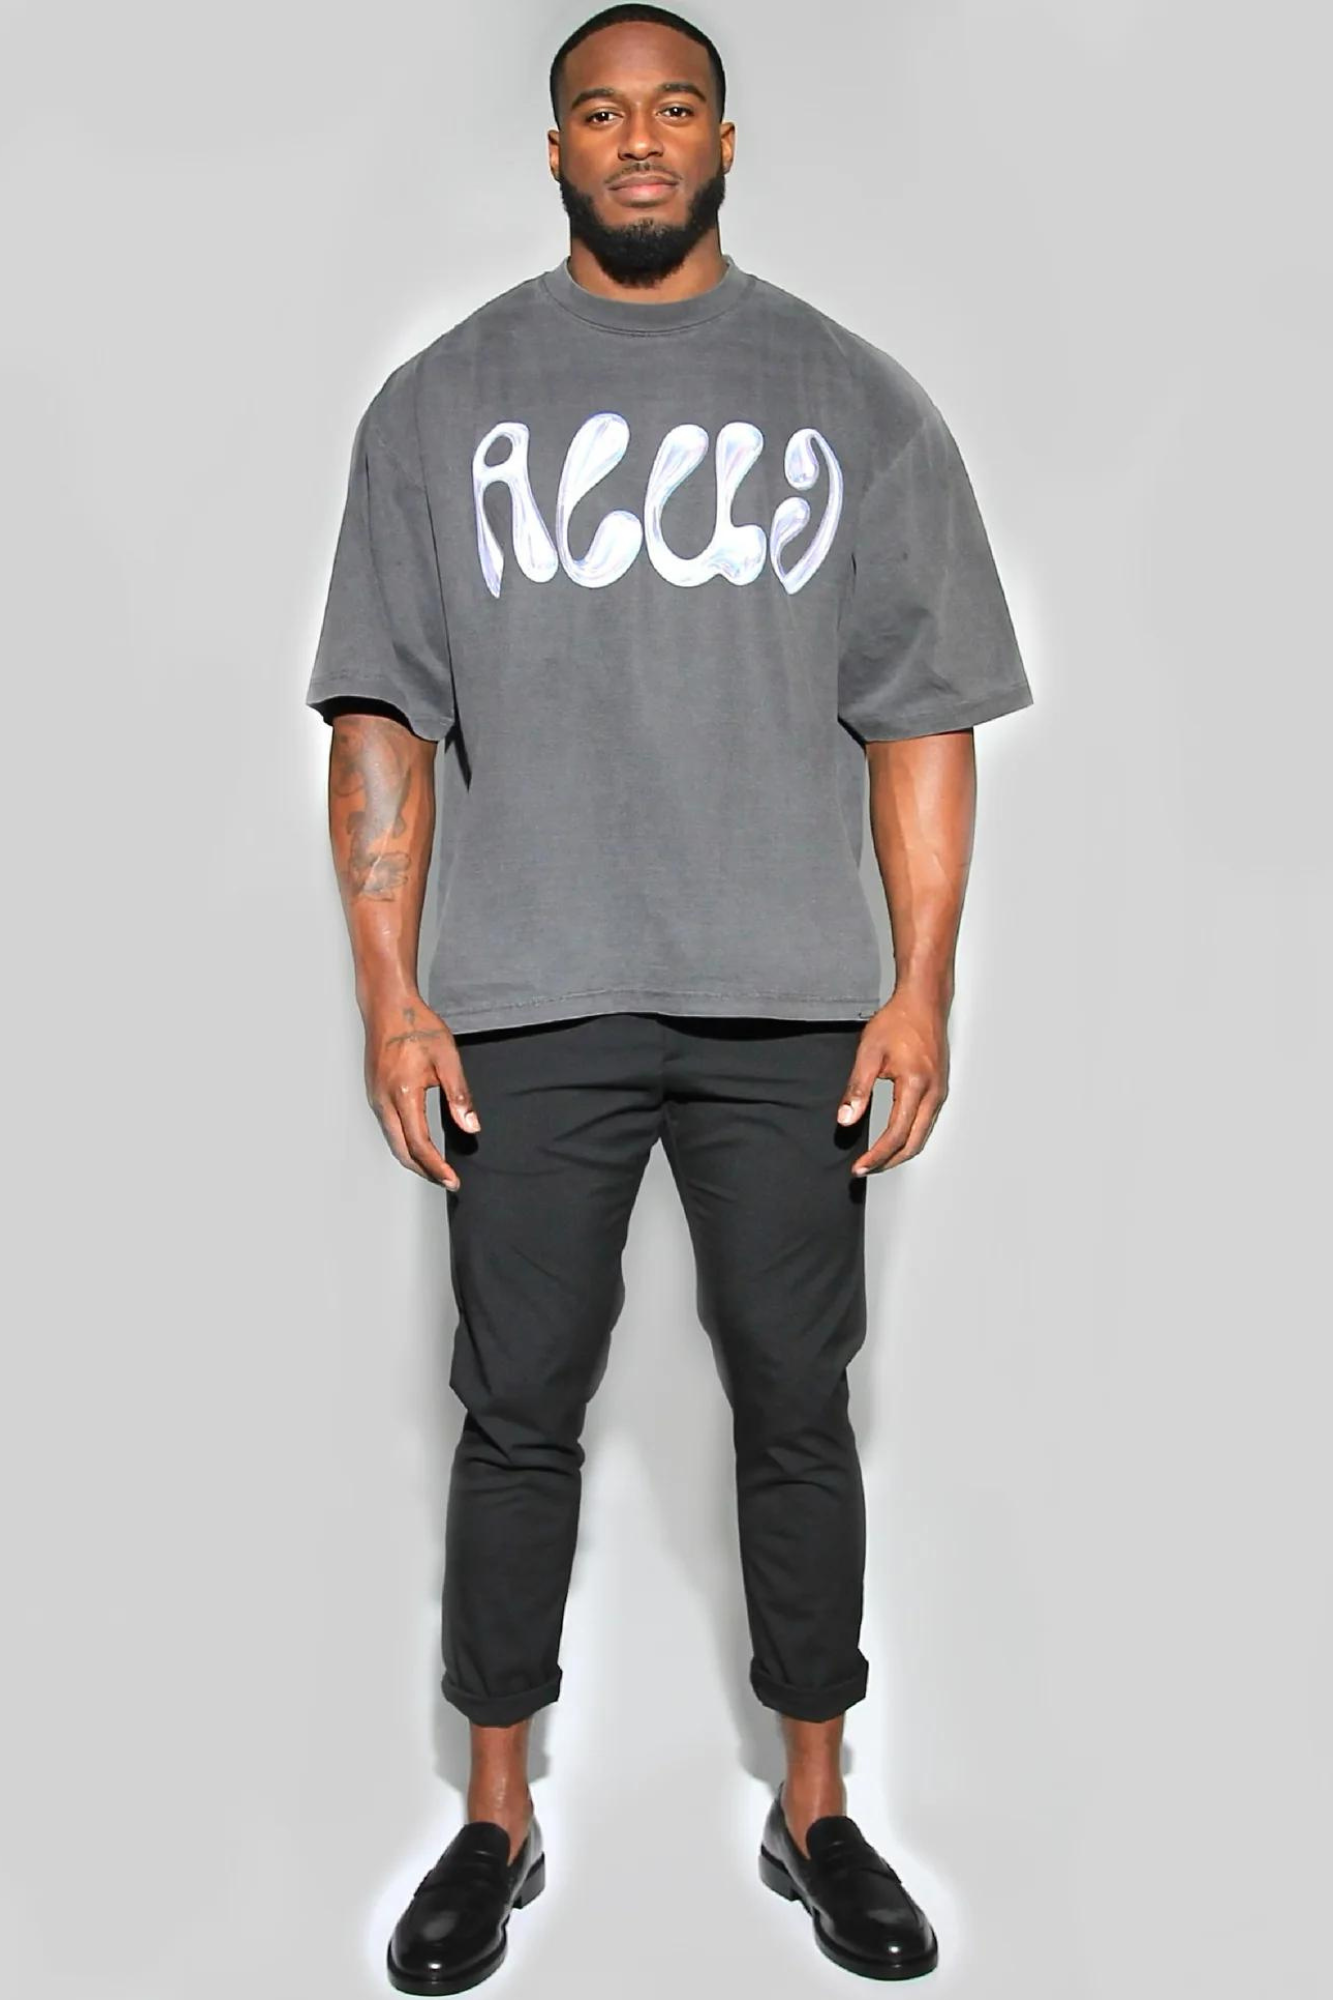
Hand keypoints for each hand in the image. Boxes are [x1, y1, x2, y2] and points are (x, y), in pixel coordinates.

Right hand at [363, 997, 479, 1191]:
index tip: (453, 1180)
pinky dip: (403, 1143)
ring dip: (413, 1159)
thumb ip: (459, 1095)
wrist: (388, 1007)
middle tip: (446, 1181)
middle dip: (424, 1171)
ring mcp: (375, 1098)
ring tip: (435, 1168)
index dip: (436, 1167)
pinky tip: (418, 1144)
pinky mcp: (374, 1093)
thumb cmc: (417, 1027)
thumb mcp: (447, 1058)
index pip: (419, 1144)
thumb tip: (471, 1127)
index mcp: (403, 1094)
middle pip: (402, 1151)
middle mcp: (383, 1101)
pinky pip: (388, 1128)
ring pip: (392, 1141)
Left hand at [837, 987, 950, 1176]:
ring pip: (923, 1135)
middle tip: (866, 1169)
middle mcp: (934, 1093)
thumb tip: (846, 1120)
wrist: (923, 1001)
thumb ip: (857, 1089)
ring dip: (900, 1152)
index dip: (877, 1155)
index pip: (896, 1134)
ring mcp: (940, 1092)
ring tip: (877, 1159)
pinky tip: (894, 1138)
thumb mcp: (869, 1053)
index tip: (859, 1166)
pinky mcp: (940, 1088)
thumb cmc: (898, 1021)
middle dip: (889, 1161)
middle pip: (914, 1143)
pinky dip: (910, 1137)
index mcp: (916, 1086)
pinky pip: (927, 1123)